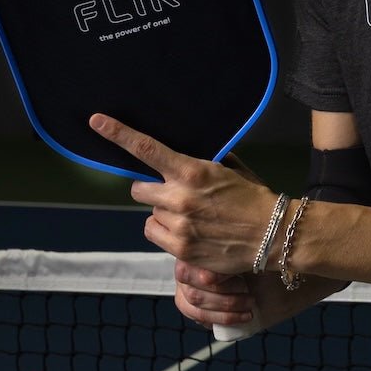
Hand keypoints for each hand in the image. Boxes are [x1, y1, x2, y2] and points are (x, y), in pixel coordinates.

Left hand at [88, 113, 274, 324]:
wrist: (273, 234)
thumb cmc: (254, 197)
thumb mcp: (230, 169)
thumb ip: (202, 162)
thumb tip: (182, 155)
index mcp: (192, 171)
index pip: (146, 149)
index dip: (118, 134)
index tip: (96, 122)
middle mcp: (180, 197)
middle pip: (139, 189)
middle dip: (152, 190)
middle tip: (173, 194)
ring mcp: (178, 225)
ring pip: (149, 214)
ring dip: (162, 213)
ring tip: (189, 217)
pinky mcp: (180, 248)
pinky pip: (154, 234)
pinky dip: (166, 232)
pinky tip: (189, 231)